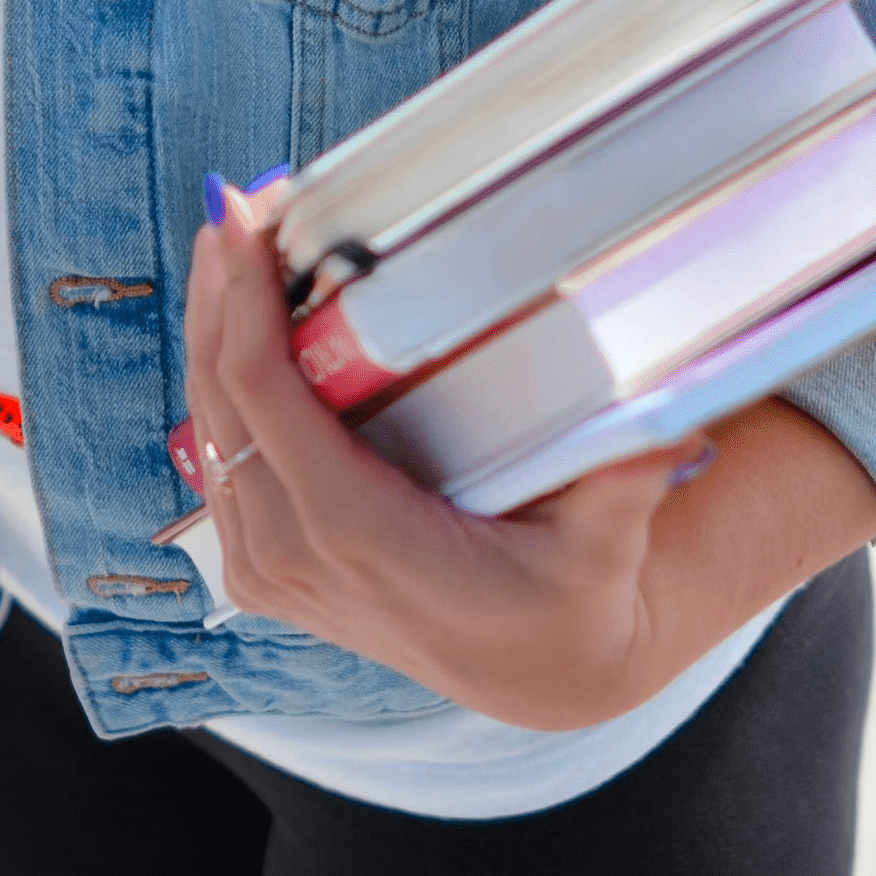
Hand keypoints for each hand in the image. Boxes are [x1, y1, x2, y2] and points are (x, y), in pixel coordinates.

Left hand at [182, 181, 875, 730]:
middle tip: (236, 203)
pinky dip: (220, 383)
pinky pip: (219, 461)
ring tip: (231, 241)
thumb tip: (668, 421)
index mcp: (358, 535)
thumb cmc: (570, 597)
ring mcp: (271, 570)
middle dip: (220, 293)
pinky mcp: (266, 570)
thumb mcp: (606, 544)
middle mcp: (295, 557)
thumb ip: (626, 480)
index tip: (244, 219)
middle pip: (220, 398)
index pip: (266, 399)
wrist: (539, 673)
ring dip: (211, 330)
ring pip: (207, 427)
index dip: (244, 303)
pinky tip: (234, 321)